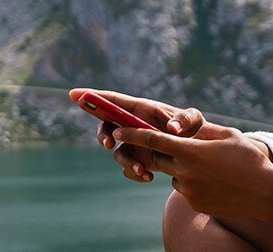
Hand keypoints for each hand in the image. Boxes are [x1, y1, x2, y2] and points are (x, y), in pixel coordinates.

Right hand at [68, 89, 205, 182]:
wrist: (198, 153)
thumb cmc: (194, 128)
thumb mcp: (194, 120)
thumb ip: (184, 119)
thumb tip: (172, 129)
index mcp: (140, 109)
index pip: (112, 100)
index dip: (92, 97)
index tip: (73, 94)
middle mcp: (132, 125)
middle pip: (105, 126)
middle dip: (102, 135)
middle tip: (110, 144)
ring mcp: (133, 144)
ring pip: (117, 152)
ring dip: (126, 161)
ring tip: (142, 170)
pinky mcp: (138, 160)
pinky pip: (128, 168)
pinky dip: (135, 173)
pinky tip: (149, 177)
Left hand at [111, 123, 272, 222]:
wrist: (265, 193)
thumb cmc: (248, 158)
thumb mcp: (226, 135)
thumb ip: (199, 130)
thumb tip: (178, 127)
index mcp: (190, 150)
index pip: (151, 140)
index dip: (131, 134)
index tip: (117, 130)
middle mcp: (184, 171)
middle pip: (158, 158)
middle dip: (163, 151)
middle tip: (184, 148)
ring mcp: (188, 189)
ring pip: (171, 174)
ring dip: (180, 168)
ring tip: (209, 168)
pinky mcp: (193, 203)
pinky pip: (183, 188)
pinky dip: (192, 183)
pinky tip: (213, 181)